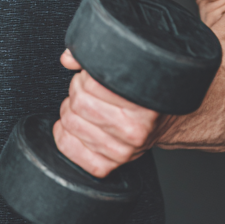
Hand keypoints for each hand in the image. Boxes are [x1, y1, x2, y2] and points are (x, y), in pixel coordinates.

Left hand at [52, 49, 169, 177]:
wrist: (161, 123)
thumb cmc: (141, 93)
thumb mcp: (128, 71)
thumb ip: (97, 60)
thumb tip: (68, 58)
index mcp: (142, 104)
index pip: (92, 83)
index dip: (85, 75)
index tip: (90, 76)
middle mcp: (134, 130)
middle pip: (79, 102)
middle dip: (76, 90)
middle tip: (84, 88)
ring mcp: (122, 151)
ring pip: (71, 123)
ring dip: (69, 109)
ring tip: (82, 105)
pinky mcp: (109, 165)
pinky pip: (69, 148)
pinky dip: (63, 134)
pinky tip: (74, 125)